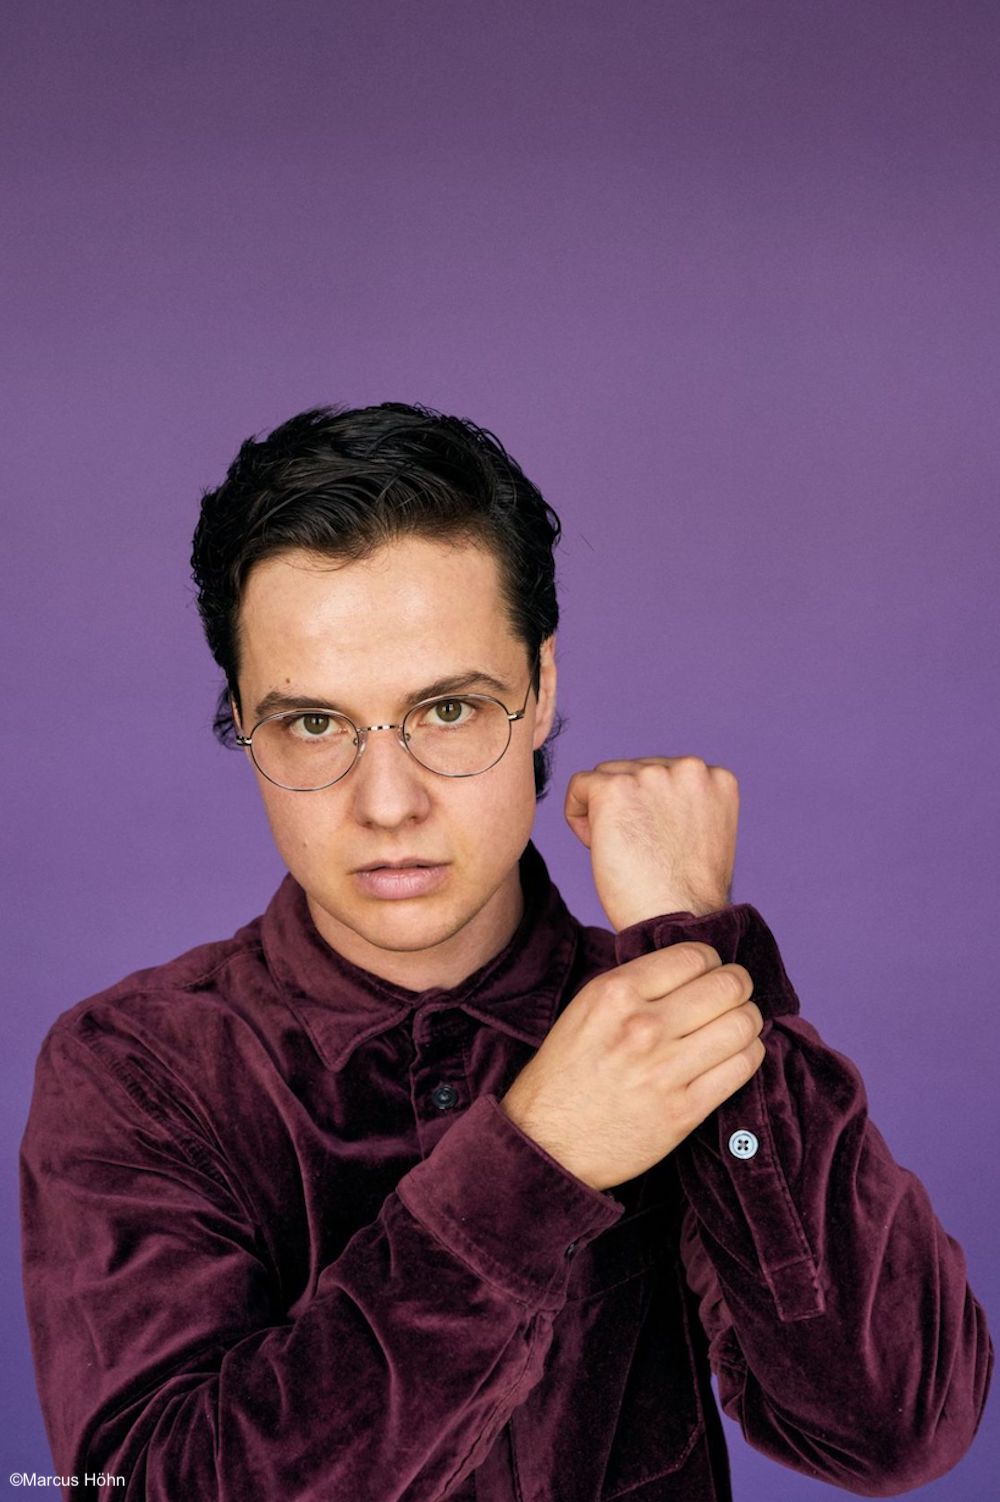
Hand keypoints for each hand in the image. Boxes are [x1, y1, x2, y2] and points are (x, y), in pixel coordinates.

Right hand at [498, 943, 763, 1190]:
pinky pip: (742, 1067)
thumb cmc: (565, 1073)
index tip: (709, 973)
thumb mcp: (586, 1009)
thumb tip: (690, 966)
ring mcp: (665, 1070)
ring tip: (736, 1024)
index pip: (695, 956)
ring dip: (747, 1020)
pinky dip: (748, 1055)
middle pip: (728, 985)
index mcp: (615, 993)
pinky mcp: (684, 1111)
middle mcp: (643, 1026)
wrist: (546, 1142)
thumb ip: (635, 984)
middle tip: (733, 995)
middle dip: (737, 986)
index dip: (711, 961)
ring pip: (743, 1023)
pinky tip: (734, 1055)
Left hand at [564, 756, 739, 928]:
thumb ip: (684, 802)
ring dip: (605, 812)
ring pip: (606, 777)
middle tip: (639, 853)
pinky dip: (578, 816)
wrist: (677, 921)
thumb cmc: (686, 893)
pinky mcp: (615, 788)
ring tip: (623, 852)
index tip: (659, 845)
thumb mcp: (701, 833)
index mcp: (715, 778)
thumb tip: (646, 792)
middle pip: (634, 771)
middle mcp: (689, 768)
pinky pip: (579, 786)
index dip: (652, 810)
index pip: (665, 774)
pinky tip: (595, 846)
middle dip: (629, 807)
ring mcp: (652, 775)